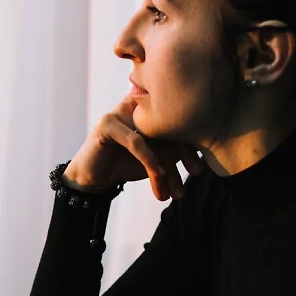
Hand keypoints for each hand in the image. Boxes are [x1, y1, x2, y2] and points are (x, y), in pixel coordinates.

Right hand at [62, 96, 206, 201]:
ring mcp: (120, 111)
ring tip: (176, 190)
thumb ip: (173, 150)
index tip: (200, 169)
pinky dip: (150, 161)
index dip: (192, 144)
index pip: (177, 120)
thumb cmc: (124, 165)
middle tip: (196, 174)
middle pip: (169, 125)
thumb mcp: (155, 158)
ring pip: (155, 136)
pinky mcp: (107, 124)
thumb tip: (203, 156)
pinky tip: (159, 177)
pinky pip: (136, 142)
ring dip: (168, 167)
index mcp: (149, 109)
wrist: (92, 179)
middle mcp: (136, 104)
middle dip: (185, 153)